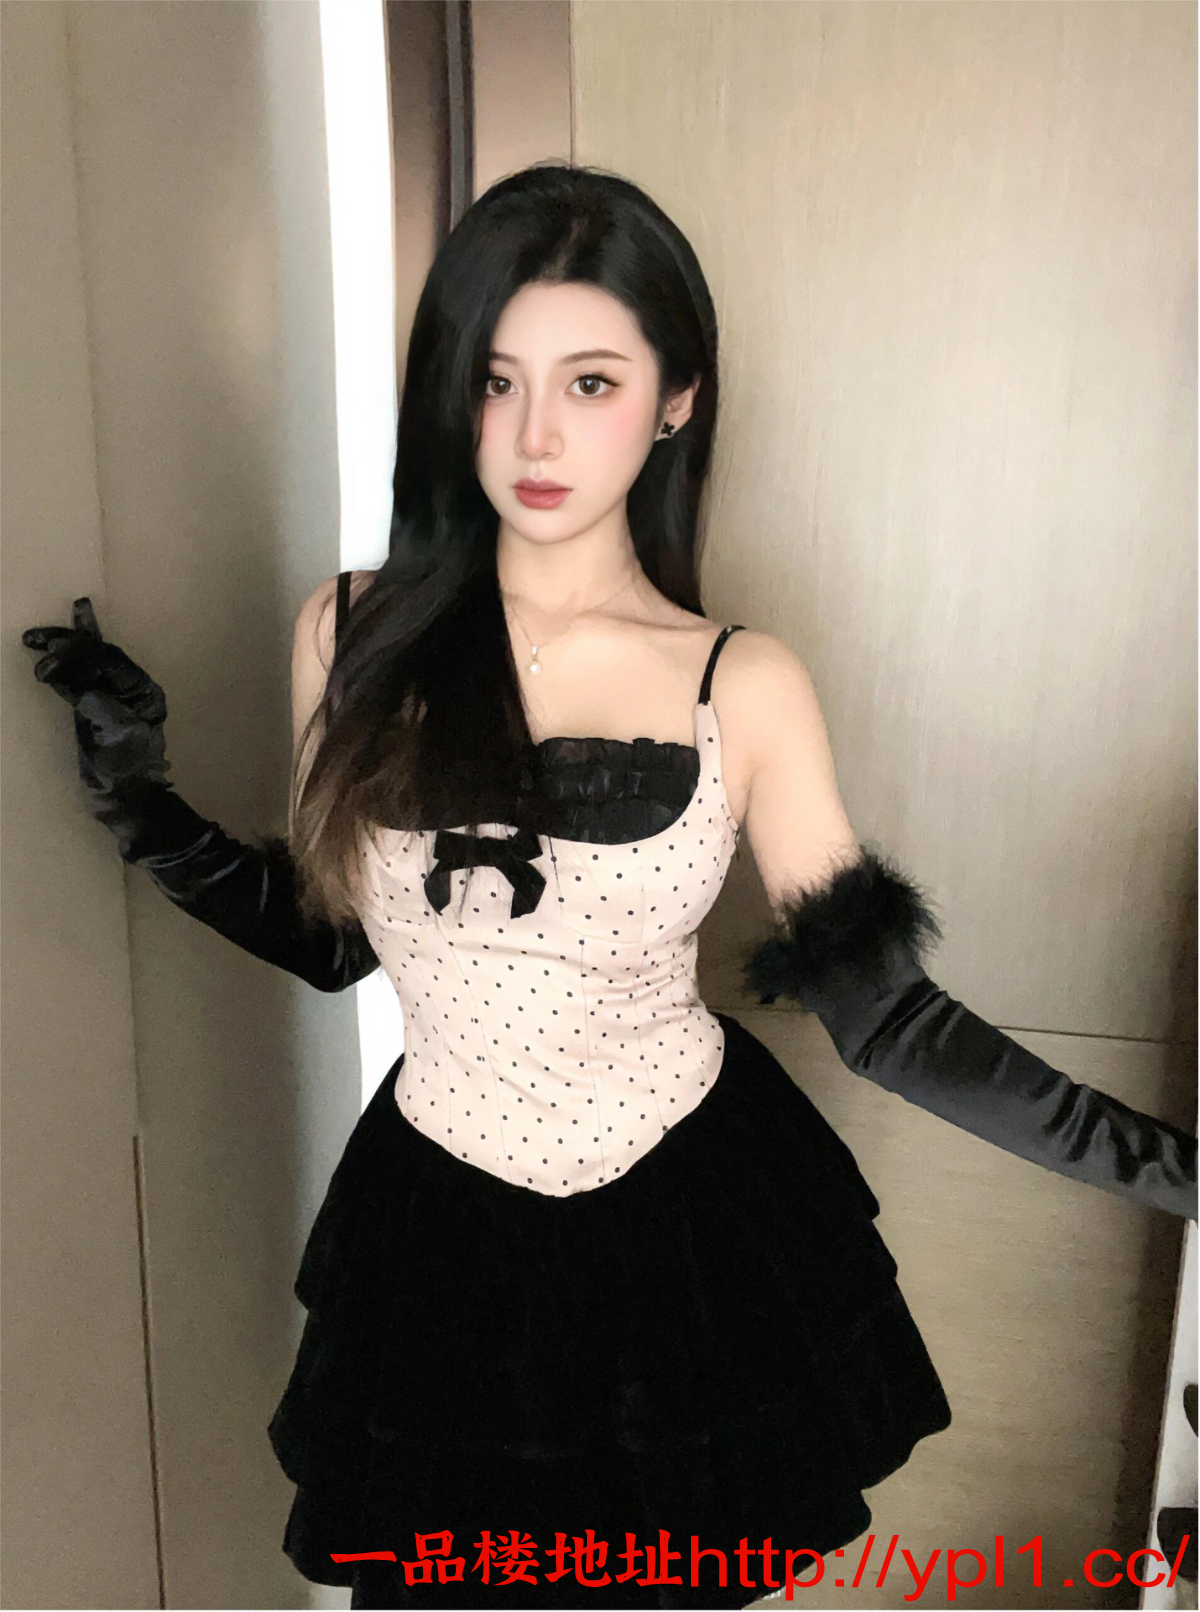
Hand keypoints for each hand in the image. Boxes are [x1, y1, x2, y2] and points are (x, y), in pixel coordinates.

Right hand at [22, 597, 168, 789]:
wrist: (127, 803)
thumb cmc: (128, 773)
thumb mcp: (117, 735)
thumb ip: (99, 704)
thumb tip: (73, 680)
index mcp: (143, 692)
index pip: (110, 659)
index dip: (80, 650)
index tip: (51, 649)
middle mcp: (129, 691)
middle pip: (97, 656)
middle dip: (67, 645)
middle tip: (35, 639)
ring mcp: (111, 700)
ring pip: (84, 667)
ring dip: (60, 654)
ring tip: (33, 642)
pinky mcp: (93, 712)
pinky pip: (76, 685)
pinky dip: (60, 674)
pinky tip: (46, 666)